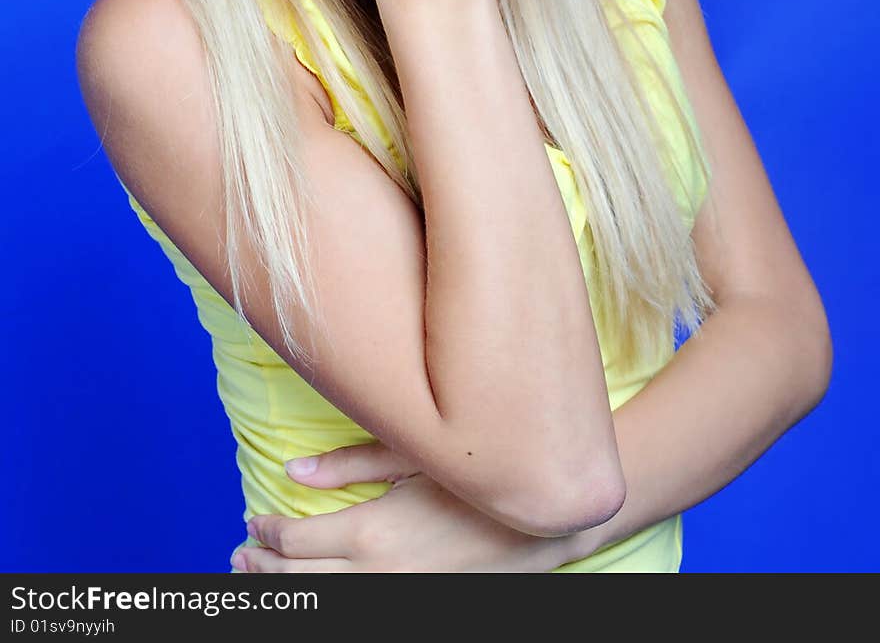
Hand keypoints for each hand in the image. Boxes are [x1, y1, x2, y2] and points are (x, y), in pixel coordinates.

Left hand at [230, 440, 571, 573]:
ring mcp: (396, 599)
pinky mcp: (414, 607)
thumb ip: (349, 464)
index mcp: (372, 534)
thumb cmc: (474, 480)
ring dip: (283, 596)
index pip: (295, 543)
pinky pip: (354, 612)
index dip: (265, 534)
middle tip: (238, 557)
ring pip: (322, 606)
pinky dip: (323, 604)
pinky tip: (313, 593)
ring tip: (257, 581)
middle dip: (261, 572)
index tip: (251, 522)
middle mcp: (377, 576)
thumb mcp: (411, 459)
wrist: (537, 527)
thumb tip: (291, 469)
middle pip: (298, 583)